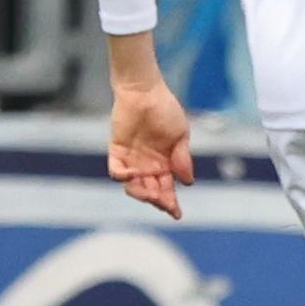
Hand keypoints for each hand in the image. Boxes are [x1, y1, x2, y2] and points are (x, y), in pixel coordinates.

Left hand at [108, 78, 194, 218]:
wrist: (145, 91)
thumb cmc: (165, 110)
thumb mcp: (181, 134)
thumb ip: (183, 158)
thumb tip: (188, 182)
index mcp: (165, 165)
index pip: (167, 190)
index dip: (171, 203)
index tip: (176, 214)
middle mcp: (148, 166)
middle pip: (151, 192)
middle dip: (158, 201)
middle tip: (164, 202)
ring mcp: (131, 160)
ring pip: (133, 187)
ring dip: (142, 193)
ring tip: (151, 192)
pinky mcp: (117, 151)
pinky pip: (116, 171)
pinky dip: (123, 176)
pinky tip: (133, 174)